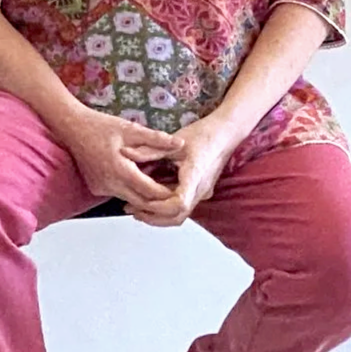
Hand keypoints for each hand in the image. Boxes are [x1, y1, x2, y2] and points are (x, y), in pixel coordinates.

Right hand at [56, 106, 179, 208]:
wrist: (72, 128)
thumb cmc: (100, 126)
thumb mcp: (131, 129)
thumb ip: (157, 139)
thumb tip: (180, 144)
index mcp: (120, 170)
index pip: (149, 191)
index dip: (167, 193)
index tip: (181, 188)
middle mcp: (109, 184)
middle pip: (141, 202)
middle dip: (159, 199)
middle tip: (176, 192)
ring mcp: (101, 188)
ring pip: (130, 200)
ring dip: (145, 195)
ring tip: (162, 186)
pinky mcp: (96, 188)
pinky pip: (118, 194)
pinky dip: (131, 191)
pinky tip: (141, 180)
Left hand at [126, 115, 241, 227]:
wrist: (226, 133)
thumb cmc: (203, 134)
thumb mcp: (175, 141)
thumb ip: (150, 150)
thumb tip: (124, 153)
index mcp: (195, 177)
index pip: (179, 204)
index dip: (158, 208)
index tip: (140, 203)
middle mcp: (200, 190)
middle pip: (178, 216)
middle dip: (154, 217)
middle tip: (132, 210)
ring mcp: (202, 192)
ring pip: (181, 215)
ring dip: (159, 216)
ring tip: (138, 208)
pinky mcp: (201, 191)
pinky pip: (183, 207)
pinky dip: (167, 208)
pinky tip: (152, 200)